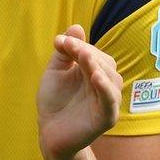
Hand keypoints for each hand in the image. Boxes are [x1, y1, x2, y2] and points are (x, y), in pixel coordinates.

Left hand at [37, 24, 122, 158]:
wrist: (48, 132)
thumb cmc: (54, 101)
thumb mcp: (56, 71)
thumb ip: (65, 51)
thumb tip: (76, 26)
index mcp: (95, 73)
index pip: (95, 54)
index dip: (80, 46)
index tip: (61, 41)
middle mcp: (105, 86)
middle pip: (105, 64)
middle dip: (87, 54)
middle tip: (69, 47)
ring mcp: (108, 102)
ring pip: (111, 80)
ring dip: (97, 66)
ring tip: (84, 57)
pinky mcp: (107, 118)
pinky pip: (110, 102)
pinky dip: (105, 89)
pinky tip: (95, 77)